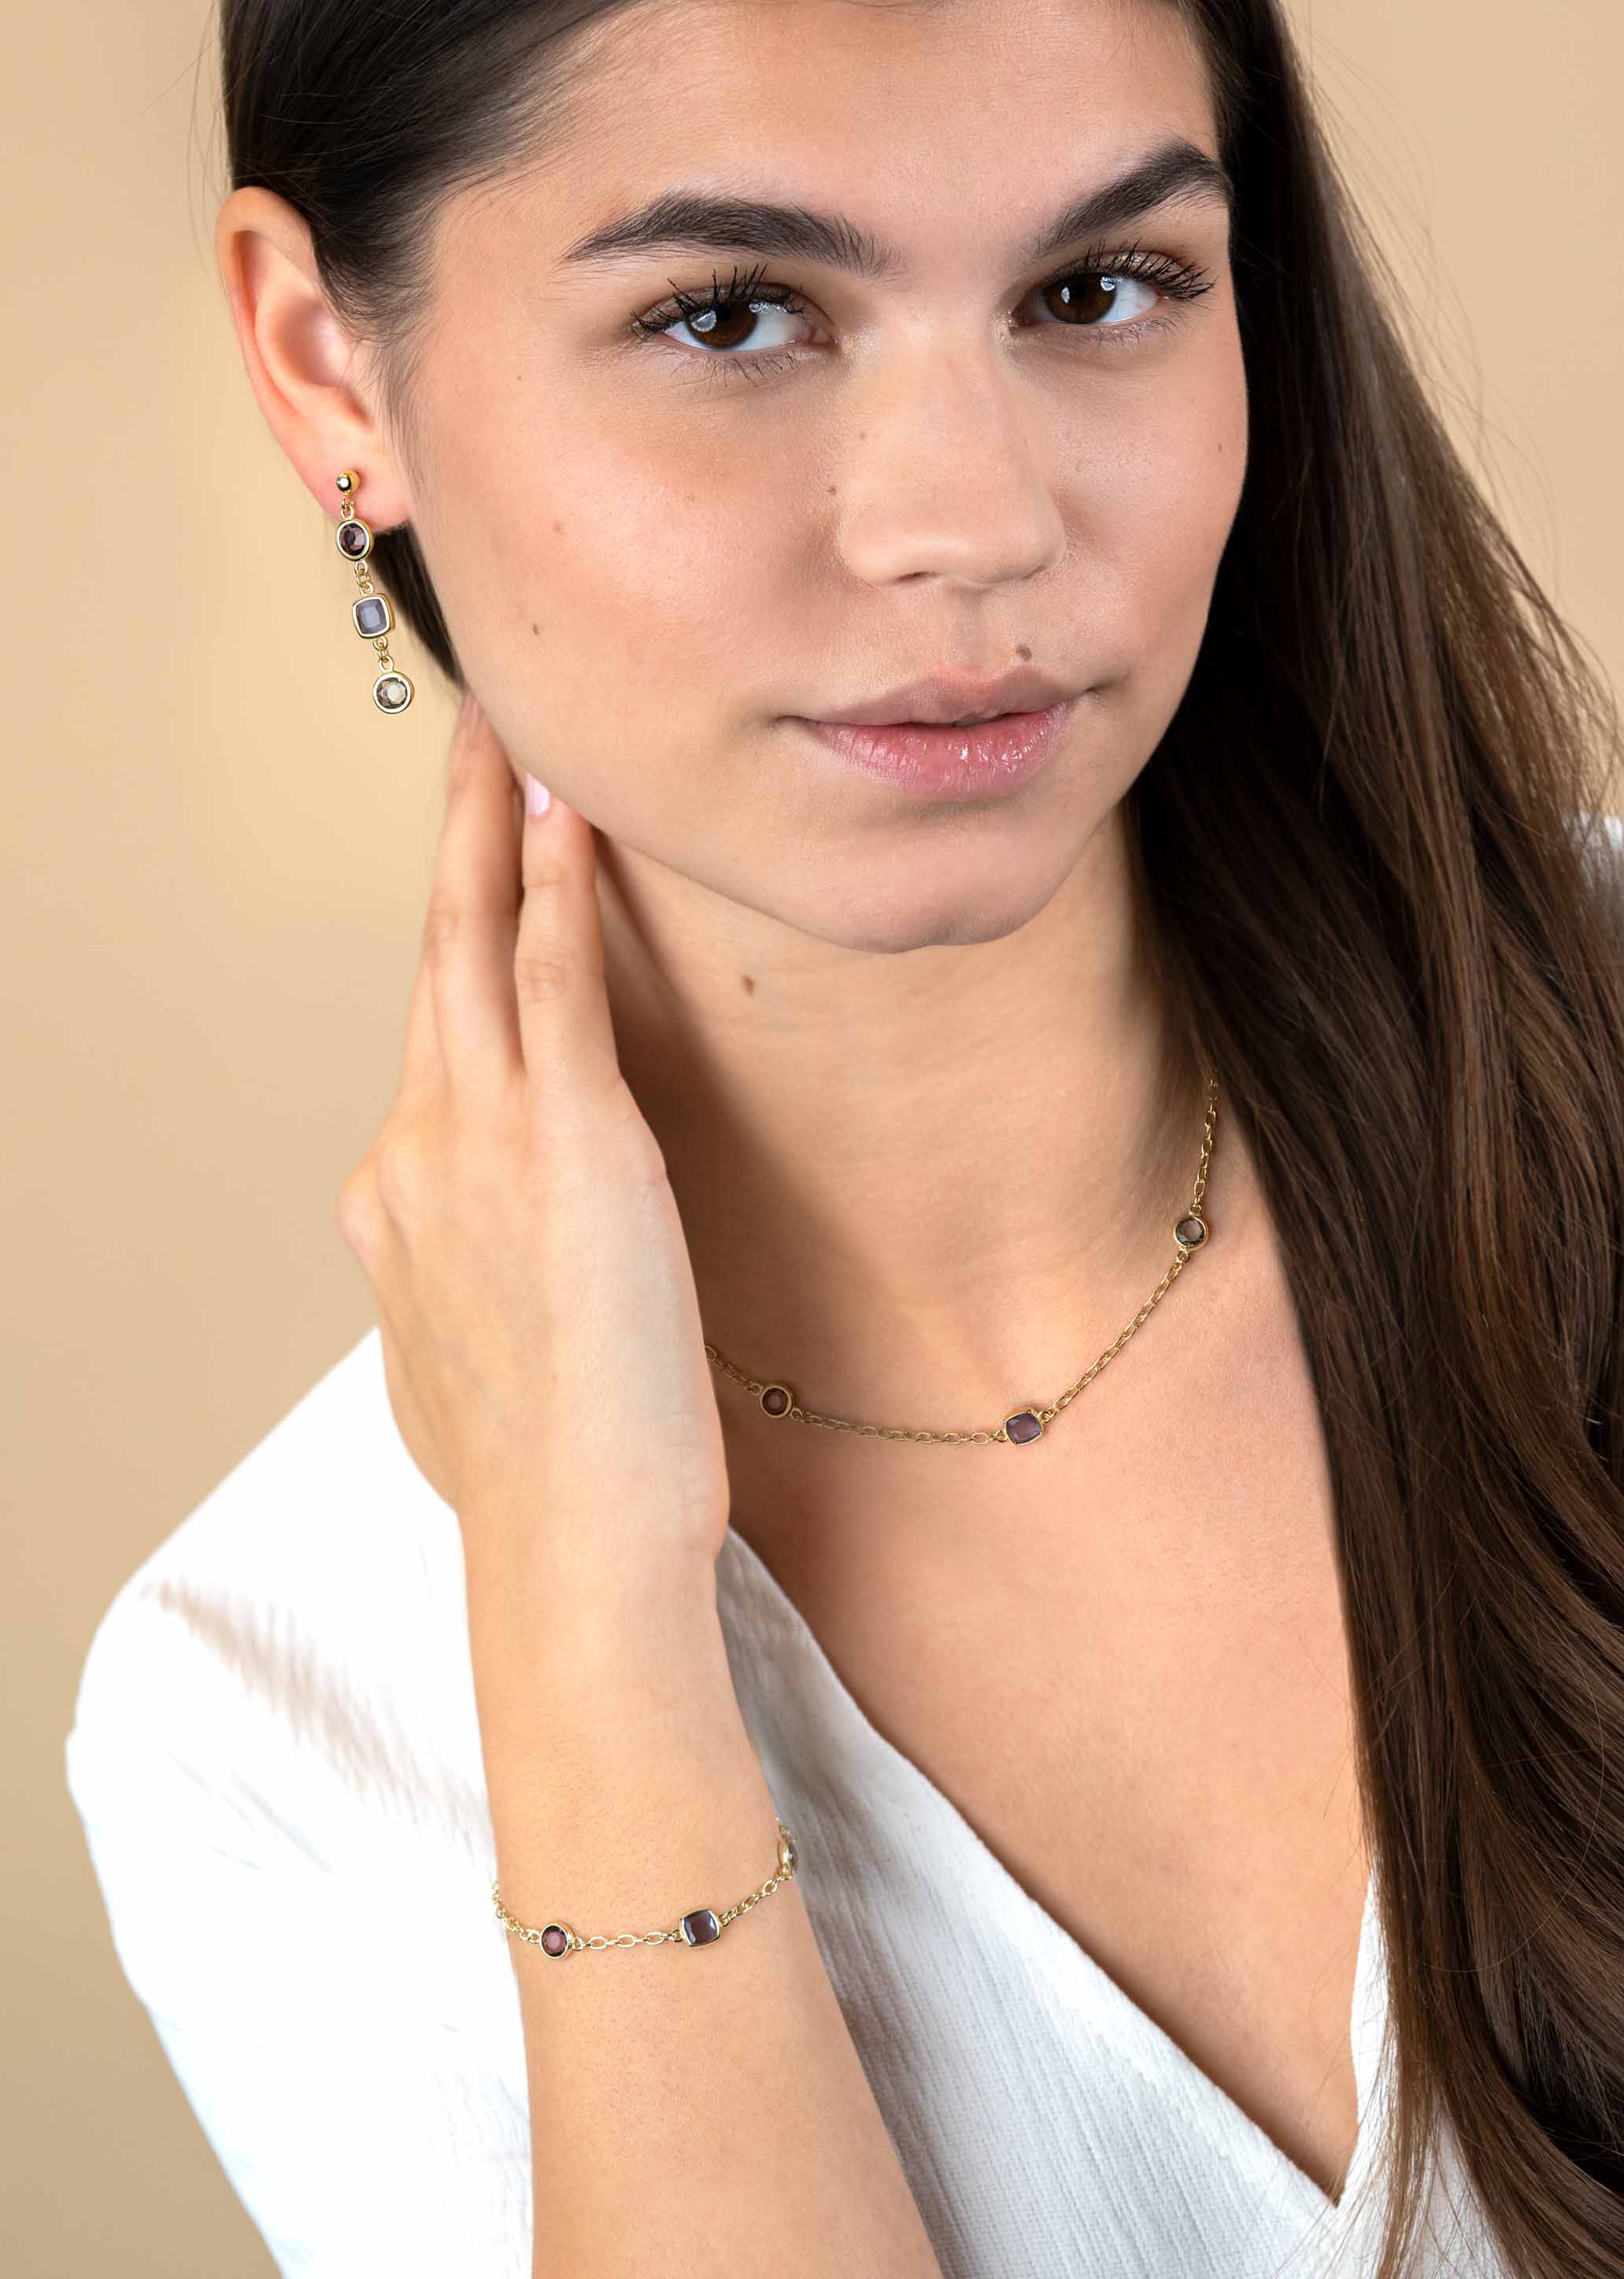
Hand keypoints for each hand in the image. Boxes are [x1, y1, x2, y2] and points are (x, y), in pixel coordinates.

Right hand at [333, 692, 730, 1578]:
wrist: (573, 1546)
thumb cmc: (540, 1483)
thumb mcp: (459, 1370)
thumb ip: (456, 1287)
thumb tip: (475, 1271)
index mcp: (395, 1204)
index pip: (434, 1045)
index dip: (459, 954)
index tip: (480, 886)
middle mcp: (416, 1150)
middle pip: (431, 958)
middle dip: (454, 837)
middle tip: (475, 734)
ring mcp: (478, 1140)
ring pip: (474, 944)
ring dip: (495, 826)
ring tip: (515, 731)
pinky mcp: (567, 1143)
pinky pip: (550, 985)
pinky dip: (557, 892)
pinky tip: (572, 816)